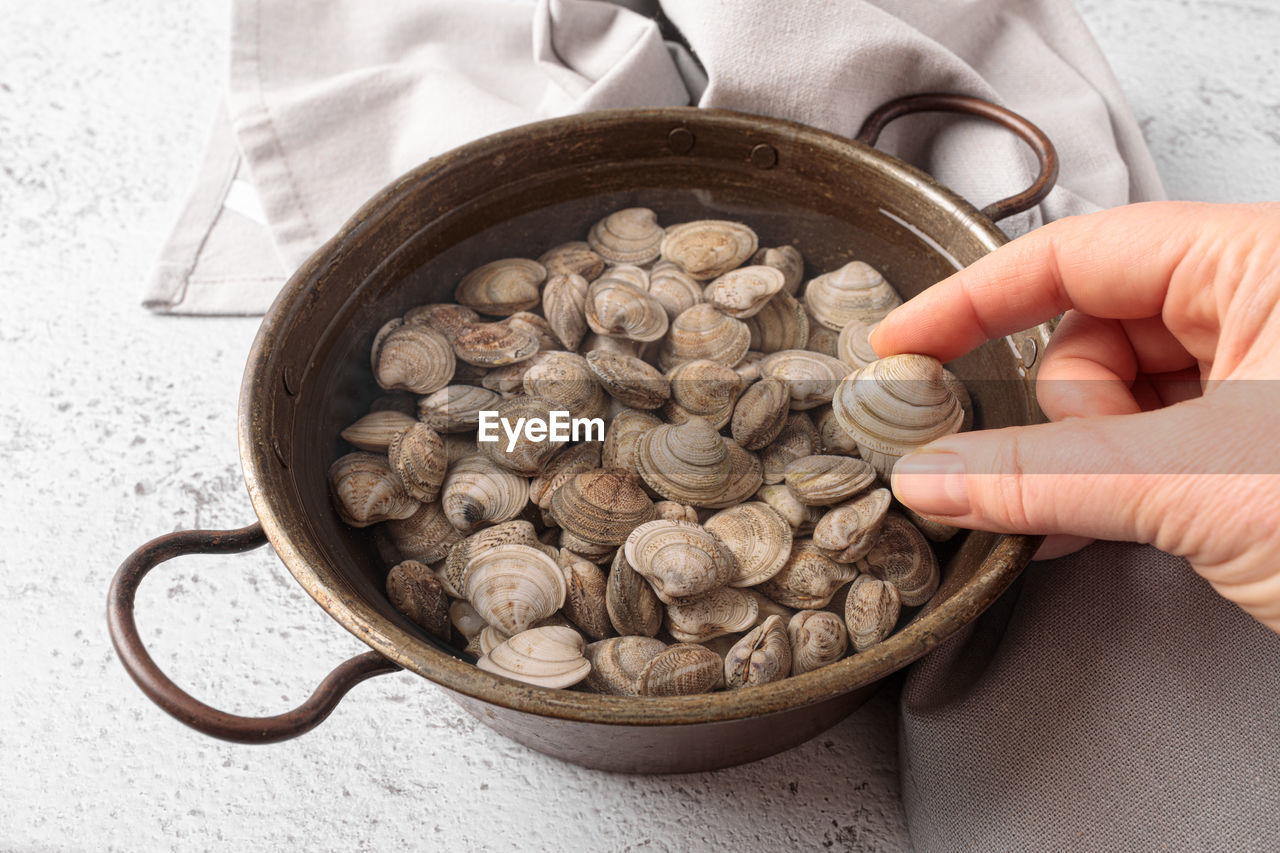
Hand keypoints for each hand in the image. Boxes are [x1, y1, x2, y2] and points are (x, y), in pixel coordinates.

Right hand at [871, 201, 1279, 630]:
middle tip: (1095, 472)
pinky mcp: (1258, 429)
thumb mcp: (1199, 487)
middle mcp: (1262, 300)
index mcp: (1264, 262)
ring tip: (1145, 507)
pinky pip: (1147, 434)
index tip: (902, 344)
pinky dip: (1118, 476)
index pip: (1077, 254)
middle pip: (1092, 330)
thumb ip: (1041, 477)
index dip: (973, 301)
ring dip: (1098, 455)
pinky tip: (1112, 516)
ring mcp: (1264, 366)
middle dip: (1072, 409)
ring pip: (1115, 392)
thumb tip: (930, 474)